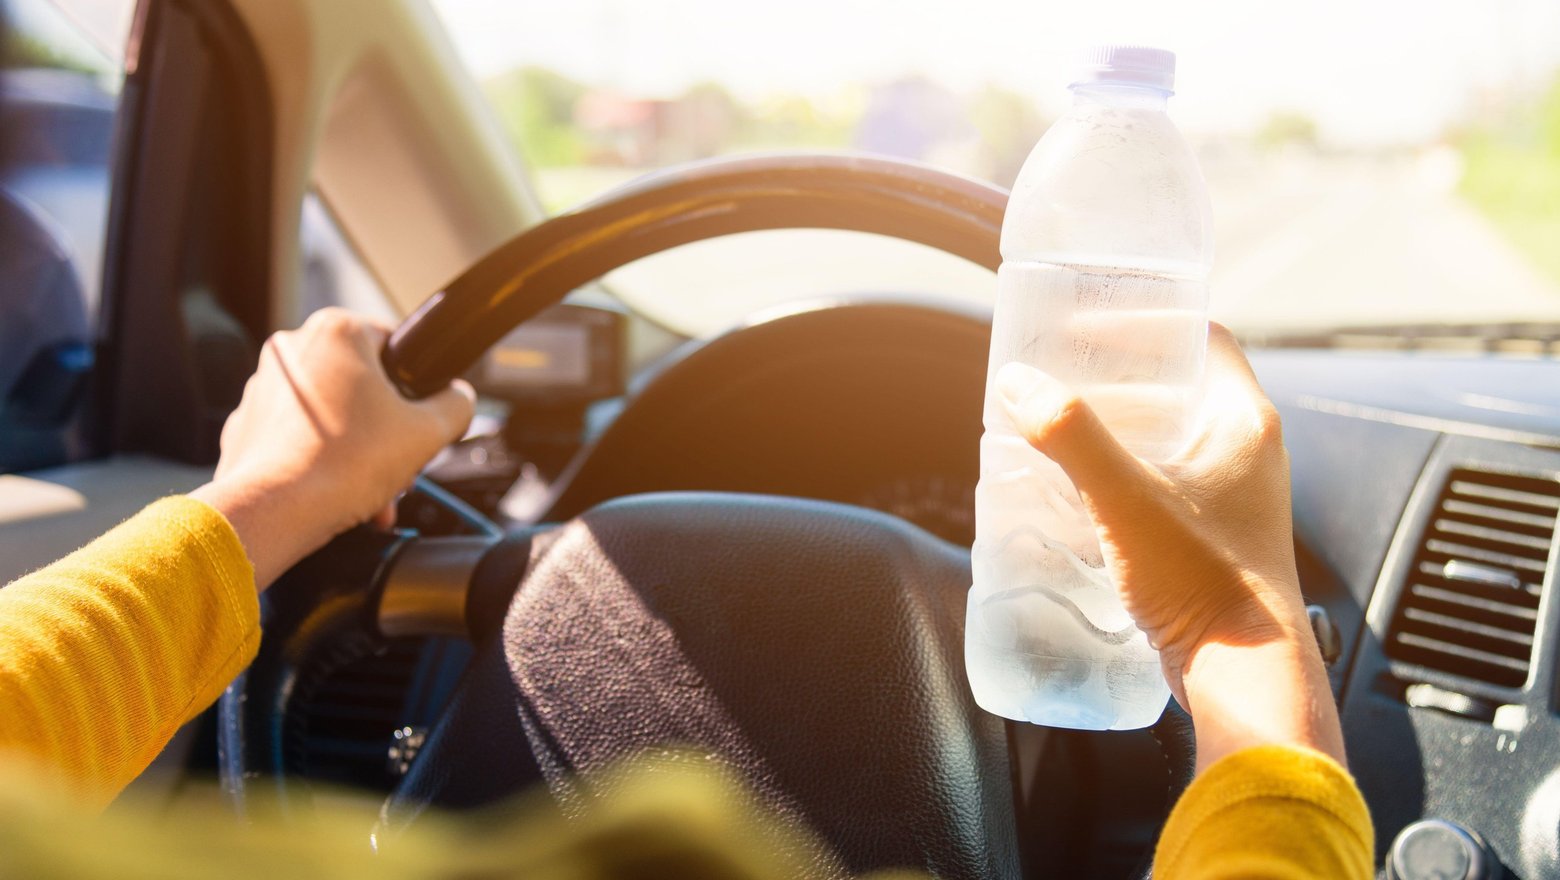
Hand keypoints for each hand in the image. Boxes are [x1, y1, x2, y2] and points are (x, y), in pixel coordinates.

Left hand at [190, 309, 474, 589]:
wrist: (276, 512)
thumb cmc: (345, 465)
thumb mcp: (428, 432)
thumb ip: (456, 404)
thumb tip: (458, 397)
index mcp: (337, 332)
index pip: (395, 346)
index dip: (416, 388)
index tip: (419, 421)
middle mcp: (292, 349)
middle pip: (362, 385)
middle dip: (386, 431)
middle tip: (399, 466)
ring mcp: (263, 387)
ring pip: (331, 413)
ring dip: (357, 450)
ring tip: (371, 492)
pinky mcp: (245, 424)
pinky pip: (297, 436)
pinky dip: (320, 459)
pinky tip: (337, 491)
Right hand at [998, 323, 1343, 767]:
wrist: (1243, 674)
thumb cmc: (1203, 582)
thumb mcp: (1124, 498)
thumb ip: (1070, 436)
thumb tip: (1018, 383)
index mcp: (1245, 421)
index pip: (1204, 336)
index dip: (1147, 321)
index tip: (1090, 324)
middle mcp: (1248, 450)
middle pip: (1180, 384)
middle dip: (1117, 374)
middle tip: (1060, 374)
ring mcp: (1235, 496)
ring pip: (1171, 435)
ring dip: (1117, 425)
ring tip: (1058, 426)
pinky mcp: (1215, 536)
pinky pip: (1166, 480)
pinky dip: (1123, 470)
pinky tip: (1078, 488)